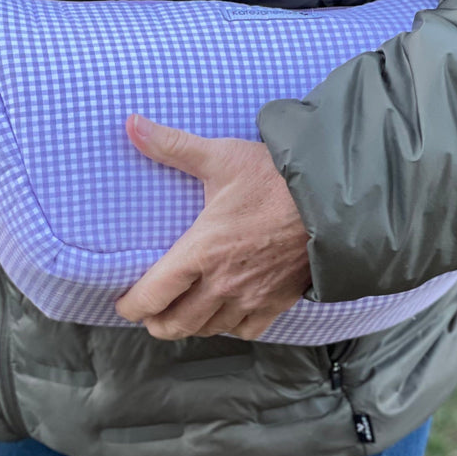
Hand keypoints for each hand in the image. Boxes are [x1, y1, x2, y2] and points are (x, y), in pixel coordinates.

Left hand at [114, 115, 311, 339]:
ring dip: (189, 326)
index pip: (152, 296)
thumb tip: (132, 124)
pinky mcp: (276, 303)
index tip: (124, 303)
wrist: (331, 199)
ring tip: (180, 315)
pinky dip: (229, 328)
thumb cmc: (274, 177)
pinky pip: (244, 331)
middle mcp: (222, 283)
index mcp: (201, 251)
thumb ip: (172, 145)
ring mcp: (250, 297)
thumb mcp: (220, 156)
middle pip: (175, 324)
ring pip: (207, 330)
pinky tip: (224, 314)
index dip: (131, 306)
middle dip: (156, 322)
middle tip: (149, 313)